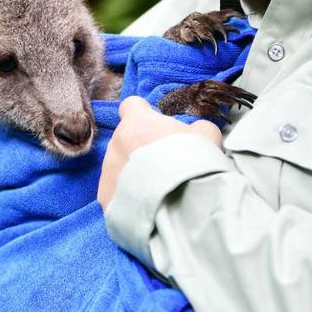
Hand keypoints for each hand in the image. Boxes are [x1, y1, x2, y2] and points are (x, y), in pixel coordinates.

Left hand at [97, 96, 222, 210]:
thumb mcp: (205, 136)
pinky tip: (145, 205)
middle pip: (124, 141)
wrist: (179, 202)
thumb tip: (197, 129)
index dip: (143, 115)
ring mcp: (108, 170)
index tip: (153, 126)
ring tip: (155, 189)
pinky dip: (127, 198)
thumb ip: (197, 128)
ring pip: (118, 168)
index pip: (131, 106)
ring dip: (132, 175)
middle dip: (139, 150)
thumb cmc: (191, 163)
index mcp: (137, 122)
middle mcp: (116, 143)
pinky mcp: (105, 196)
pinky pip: (115, 193)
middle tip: (162, 165)